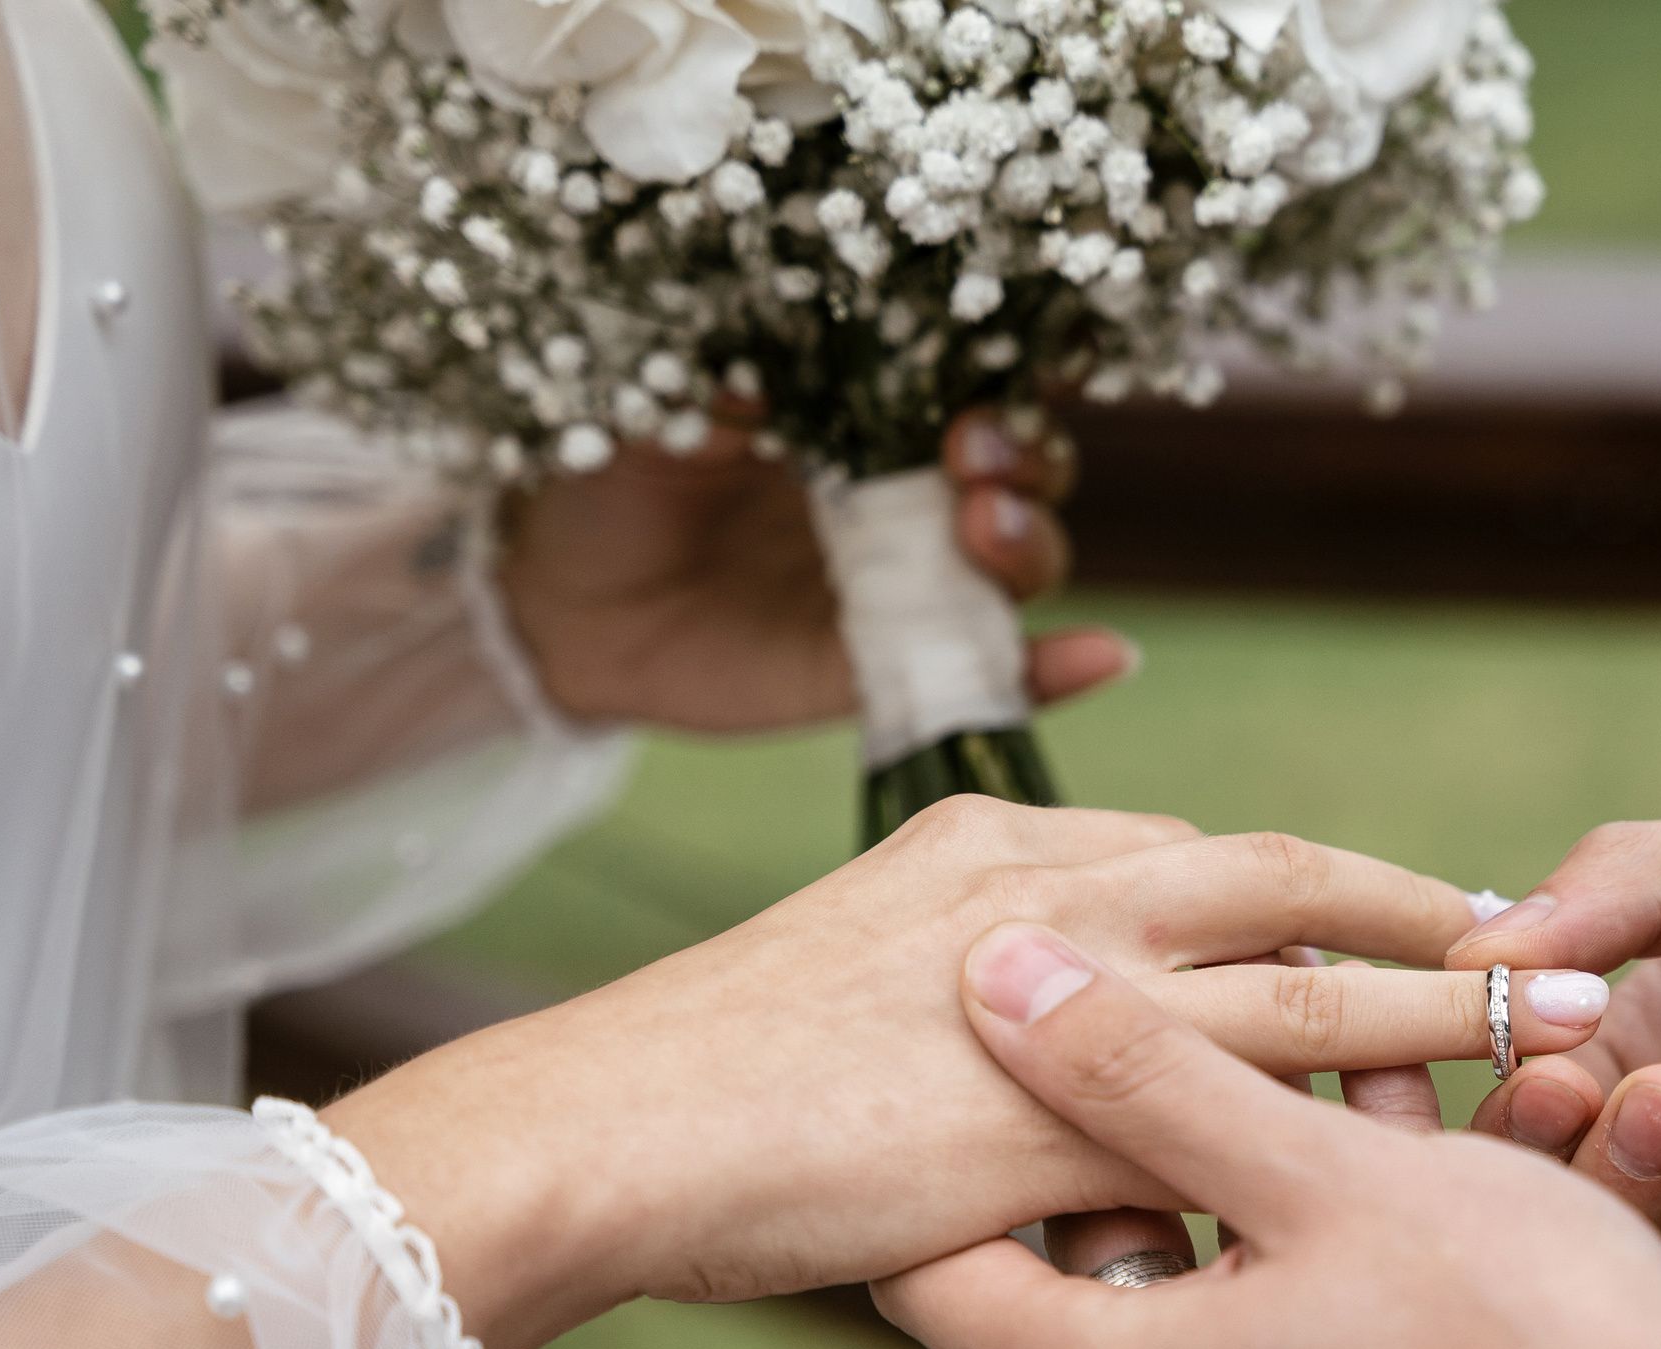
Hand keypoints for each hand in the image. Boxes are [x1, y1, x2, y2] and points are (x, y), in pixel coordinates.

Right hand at [326, 800, 1611, 1348]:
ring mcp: (1064, 993)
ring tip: (1562, 1013)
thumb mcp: (856, 978)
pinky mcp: (1058, 1110)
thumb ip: (975, 984)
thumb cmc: (705, 1073)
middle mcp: (1047, 892)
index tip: (1401, 910)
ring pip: (1305, 985)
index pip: (1197, 856)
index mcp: (993, 850)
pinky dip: (1350, 1126)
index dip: (1316, 889)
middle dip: (1424, 906)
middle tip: (1538, 930)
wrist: (601, 1125)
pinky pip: (1241, 1116)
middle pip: (1284, 880)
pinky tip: (1441, 1151)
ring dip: (1448, 998)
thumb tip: (1056, 1036)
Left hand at [494, 406, 1130, 729]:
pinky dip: (1058, 673)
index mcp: (863, 412)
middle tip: (970, 459)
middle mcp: (908, 495)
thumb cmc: (605, 475)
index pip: (973, 381)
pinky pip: (994, 674)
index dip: (1002, 374)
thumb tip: (790, 362)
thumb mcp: (653, 401)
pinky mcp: (889, 671)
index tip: (980, 375)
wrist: (553, 600)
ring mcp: (908, 587)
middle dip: (1023, 461)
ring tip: (984, 535)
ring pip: (1021, 563)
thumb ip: (725, 377)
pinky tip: (1107, 657)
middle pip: (1025, 471)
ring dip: (1031, 545)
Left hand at [877, 923, 1660, 1348]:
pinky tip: (1421, 1147)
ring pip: (1215, 1287)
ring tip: (1363, 1057)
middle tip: (1238, 1015)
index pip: (936, 1268)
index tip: (1007, 1043)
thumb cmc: (1512, 1325)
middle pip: (1096, 1262)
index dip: (958, 1139)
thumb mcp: (1317, 1169)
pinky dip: (1328, 1245)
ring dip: (1270, 1167)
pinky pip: (1292, 1342)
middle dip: (1166, 1123)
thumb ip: (1142, 1071)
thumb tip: (991, 977)